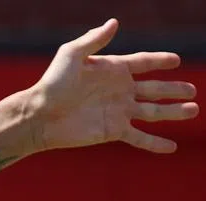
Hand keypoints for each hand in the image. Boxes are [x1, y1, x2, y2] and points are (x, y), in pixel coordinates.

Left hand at [29, 18, 197, 153]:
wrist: (39, 116)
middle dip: (174, 90)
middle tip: (192, 90)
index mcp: (112, 70)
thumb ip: (94, 39)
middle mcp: (118, 90)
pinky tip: (171, 148)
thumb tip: (115, 22)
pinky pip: (139, 137)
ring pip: (153, 112)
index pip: (143, 63)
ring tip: (193, 110)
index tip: (175, 60)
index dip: (159, 61)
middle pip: (154, 89)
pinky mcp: (113, 131)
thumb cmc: (52, 83)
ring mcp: (118, 111)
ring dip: (174, 112)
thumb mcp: (71, 54)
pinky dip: (155, 143)